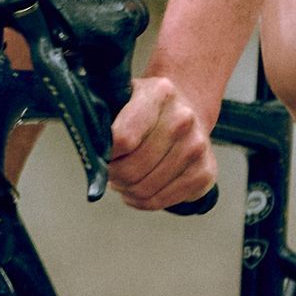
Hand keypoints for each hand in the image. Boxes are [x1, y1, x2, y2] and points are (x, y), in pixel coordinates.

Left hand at [107, 71, 217, 210]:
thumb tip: (90, 150)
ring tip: (122, 180)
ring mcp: (197, 147)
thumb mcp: (125, 96)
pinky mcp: (205, 173)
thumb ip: (105, 117)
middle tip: (110, 171)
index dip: (106, 154)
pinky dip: (143, 202)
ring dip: (126, 190)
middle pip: (132, 169)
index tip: (101, 154)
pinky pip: (162, 201)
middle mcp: (184, 119)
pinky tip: (138, 191)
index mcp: (160, 93)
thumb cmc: (148, 107)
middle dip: (113, 175)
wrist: (187, 108)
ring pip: (145, 189)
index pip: (122, 139)